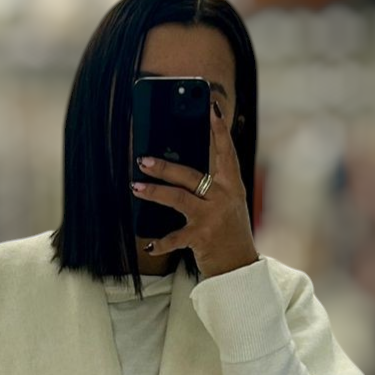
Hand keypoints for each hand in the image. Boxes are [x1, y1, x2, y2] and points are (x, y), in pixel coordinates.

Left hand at [131, 101, 256, 278]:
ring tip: (135, 187)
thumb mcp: (225, 204)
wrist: (239, 267)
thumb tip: (177, 164)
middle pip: (191, 175)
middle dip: (165, 166)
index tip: (211, 107)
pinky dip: (159, 242)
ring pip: (178, 198)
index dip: (219, 129)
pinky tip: (148, 244)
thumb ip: (210, 185)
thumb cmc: (228, 232)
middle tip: (143, 160)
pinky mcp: (202, 237)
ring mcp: (213, 217)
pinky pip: (174, 238)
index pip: (226, 152)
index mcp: (232, 186)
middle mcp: (224, 198)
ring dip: (154, 192)